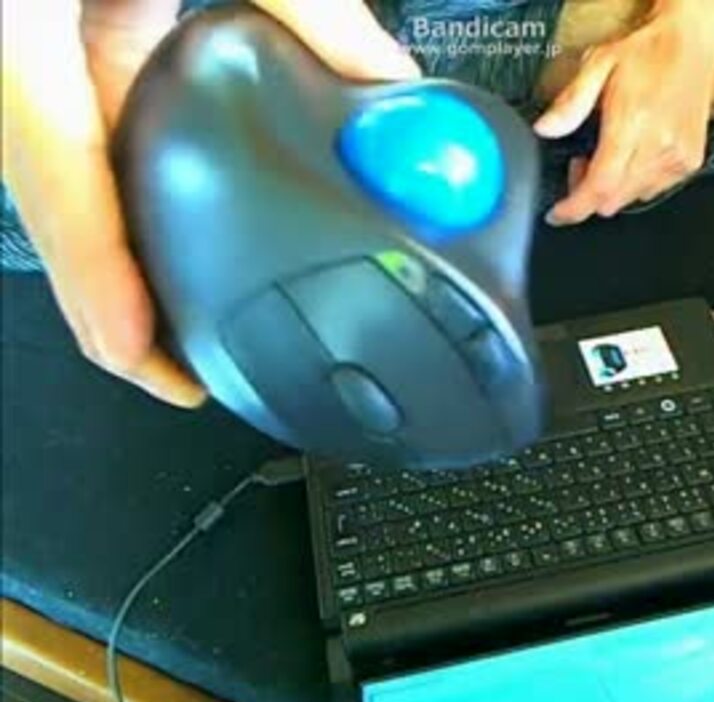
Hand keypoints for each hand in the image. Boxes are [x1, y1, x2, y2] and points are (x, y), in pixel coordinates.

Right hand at [1, 0, 419, 406]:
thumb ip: (302, 5)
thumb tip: (392, 87)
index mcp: (26, 44)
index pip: (63, 203)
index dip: (108, 303)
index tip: (159, 368)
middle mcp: (18, 70)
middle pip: (73, 219)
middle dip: (136, 301)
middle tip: (206, 358)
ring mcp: (32, 70)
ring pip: (81, 190)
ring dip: (141, 258)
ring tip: (211, 314)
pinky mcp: (54, 56)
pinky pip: (94, 146)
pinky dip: (143, 194)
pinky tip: (197, 218)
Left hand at [534, 2, 713, 225]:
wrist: (694, 44)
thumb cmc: (649, 53)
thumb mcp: (598, 64)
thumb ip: (570, 102)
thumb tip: (545, 129)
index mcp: (633, 123)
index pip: (601, 185)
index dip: (575, 208)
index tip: (557, 214)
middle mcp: (660, 145)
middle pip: (613, 200)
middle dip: (587, 194)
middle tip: (580, 163)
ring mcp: (678, 158)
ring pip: (630, 199)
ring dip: (611, 189)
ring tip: (607, 155)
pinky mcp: (689, 163)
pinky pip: (651, 191)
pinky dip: (633, 183)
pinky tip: (629, 156)